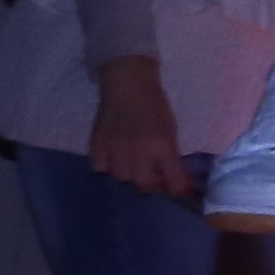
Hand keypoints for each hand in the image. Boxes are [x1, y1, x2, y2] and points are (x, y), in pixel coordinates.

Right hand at [85, 60, 195, 203]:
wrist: (128, 85)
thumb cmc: (155, 107)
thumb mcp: (171, 131)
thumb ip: (171, 156)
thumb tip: (176, 179)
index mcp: (163, 147)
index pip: (174, 180)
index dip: (178, 189)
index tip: (177, 189)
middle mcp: (139, 153)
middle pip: (144, 185)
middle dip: (150, 182)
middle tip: (152, 172)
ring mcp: (116, 150)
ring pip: (122, 178)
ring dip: (129, 173)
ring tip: (131, 160)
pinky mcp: (96, 145)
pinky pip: (100, 168)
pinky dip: (106, 165)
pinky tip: (112, 155)